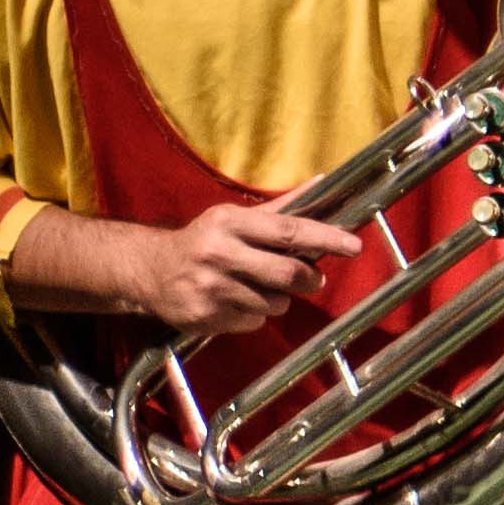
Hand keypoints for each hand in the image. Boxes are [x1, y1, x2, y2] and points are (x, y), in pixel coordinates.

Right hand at [127, 196, 355, 334]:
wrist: (149, 270)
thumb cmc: (205, 240)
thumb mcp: (236, 217)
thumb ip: (282, 207)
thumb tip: (324, 182)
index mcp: (229, 222)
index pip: (288, 230)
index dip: (325, 238)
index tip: (354, 246)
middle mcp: (218, 253)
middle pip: (288, 274)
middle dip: (308, 279)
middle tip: (311, 279)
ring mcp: (210, 288)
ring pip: (275, 303)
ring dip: (276, 299)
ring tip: (253, 286)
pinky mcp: (205, 316)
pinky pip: (253, 322)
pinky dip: (253, 315)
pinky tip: (233, 301)